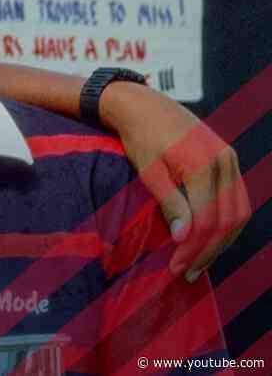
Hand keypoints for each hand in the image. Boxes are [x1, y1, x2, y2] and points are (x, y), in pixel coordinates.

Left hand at [102, 82, 250, 281]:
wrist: (143, 105)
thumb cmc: (139, 137)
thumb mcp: (149, 171)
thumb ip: (170, 203)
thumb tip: (184, 239)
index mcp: (203, 164)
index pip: (206, 219)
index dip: (193, 247)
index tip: (176, 267)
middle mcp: (224, 161)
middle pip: (228, 219)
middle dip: (209, 250)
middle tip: (188, 272)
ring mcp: (230, 159)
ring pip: (238, 211)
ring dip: (222, 240)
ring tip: (199, 262)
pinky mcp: (228, 160)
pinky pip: (236, 198)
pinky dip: (225, 222)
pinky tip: (208, 239)